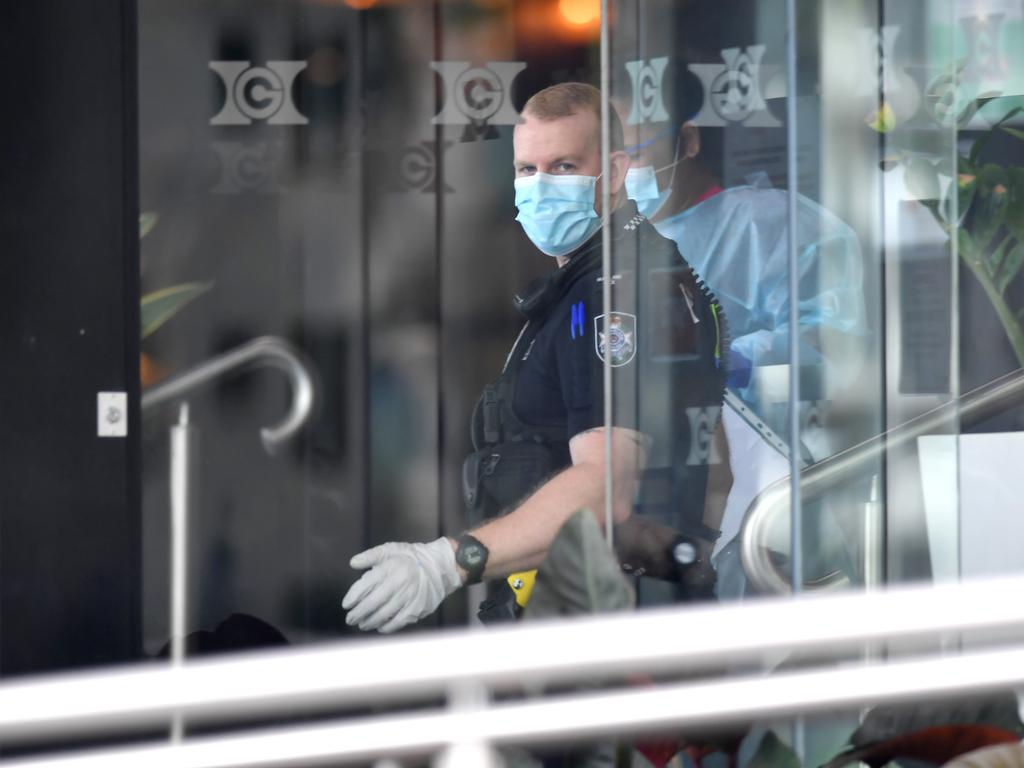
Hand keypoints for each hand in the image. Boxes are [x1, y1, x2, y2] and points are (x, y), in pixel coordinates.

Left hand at [342, 537, 462, 632]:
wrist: (440, 567)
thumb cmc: (411, 558)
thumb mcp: (391, 550)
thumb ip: (370, 556)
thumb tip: (352, 563)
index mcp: (391, 568)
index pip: (366, 585)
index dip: (353, 596)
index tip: (346, 604)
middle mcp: (399, 583)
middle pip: (373, 603)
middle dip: (358, 613)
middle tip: (350, 619)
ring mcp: (408, 598)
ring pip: (384, 615)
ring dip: (369, 622)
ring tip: (362, 624)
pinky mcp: (416, 609)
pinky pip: (397, 622)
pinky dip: (386, 627)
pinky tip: (379, 627)